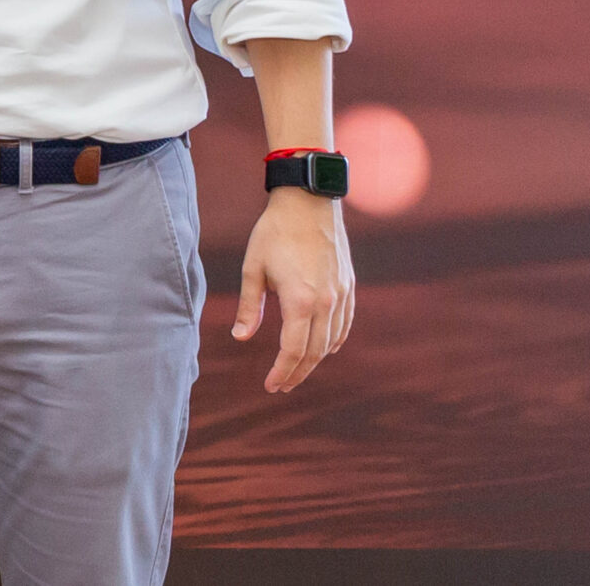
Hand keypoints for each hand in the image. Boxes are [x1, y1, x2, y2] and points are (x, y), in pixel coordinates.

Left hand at [233, 187, 354, 392]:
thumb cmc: (274, 233)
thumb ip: (250, 307)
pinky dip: (334, 341)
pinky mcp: (349, 286)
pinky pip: (344, 324)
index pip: (293, 350)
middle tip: (281, 385)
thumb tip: (240, 338)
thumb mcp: (253, 268)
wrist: (308, 202)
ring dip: (315, 360)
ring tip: (297, 369)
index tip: (271, 386)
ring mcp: (341, 295)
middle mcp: (326, 303)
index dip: (282, 372)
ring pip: (331, 341)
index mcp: (300, 301)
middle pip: (315, 352)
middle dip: (297, 373)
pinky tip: (325, 348)